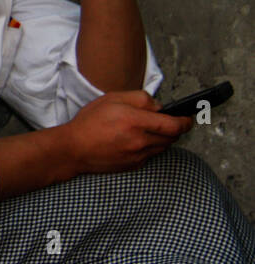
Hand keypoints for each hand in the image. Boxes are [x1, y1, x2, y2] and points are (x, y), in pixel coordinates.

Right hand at [63, 90, 191, 174]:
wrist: (74, 148)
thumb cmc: (90, 122)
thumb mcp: (112, 99)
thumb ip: (140, 98)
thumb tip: (159, 106)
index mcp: (135, 121)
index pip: (174, 125)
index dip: (186, 121)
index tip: (188, 117)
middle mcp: (140, 141)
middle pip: (173, 137)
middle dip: (174, 128)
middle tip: (167, 120)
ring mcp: (138, 156)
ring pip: (163, 146)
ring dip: (163, 137)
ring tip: (147, 129)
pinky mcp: (135, 165)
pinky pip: (152, 155)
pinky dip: (150, 147)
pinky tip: (136, 140)